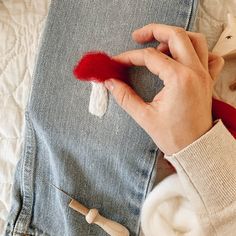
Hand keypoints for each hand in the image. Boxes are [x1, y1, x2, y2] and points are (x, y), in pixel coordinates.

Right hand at [105, 24, 223, 154]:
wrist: (195, 148)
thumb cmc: (173, 136)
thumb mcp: (145, 116)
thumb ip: (125, 97)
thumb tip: (110, 82)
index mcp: (178, 79)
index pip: (150, 57)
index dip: (130, 57)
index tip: (118, 61)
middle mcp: (194, 72)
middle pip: (176, 35)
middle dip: (154, 30)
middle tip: (137, 36)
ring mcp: (204, 74)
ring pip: (195, 40)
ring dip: (176, 37)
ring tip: (159, 46)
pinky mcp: (208, 80)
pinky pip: (210, 56)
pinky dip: (198, 51)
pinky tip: (184, 58)